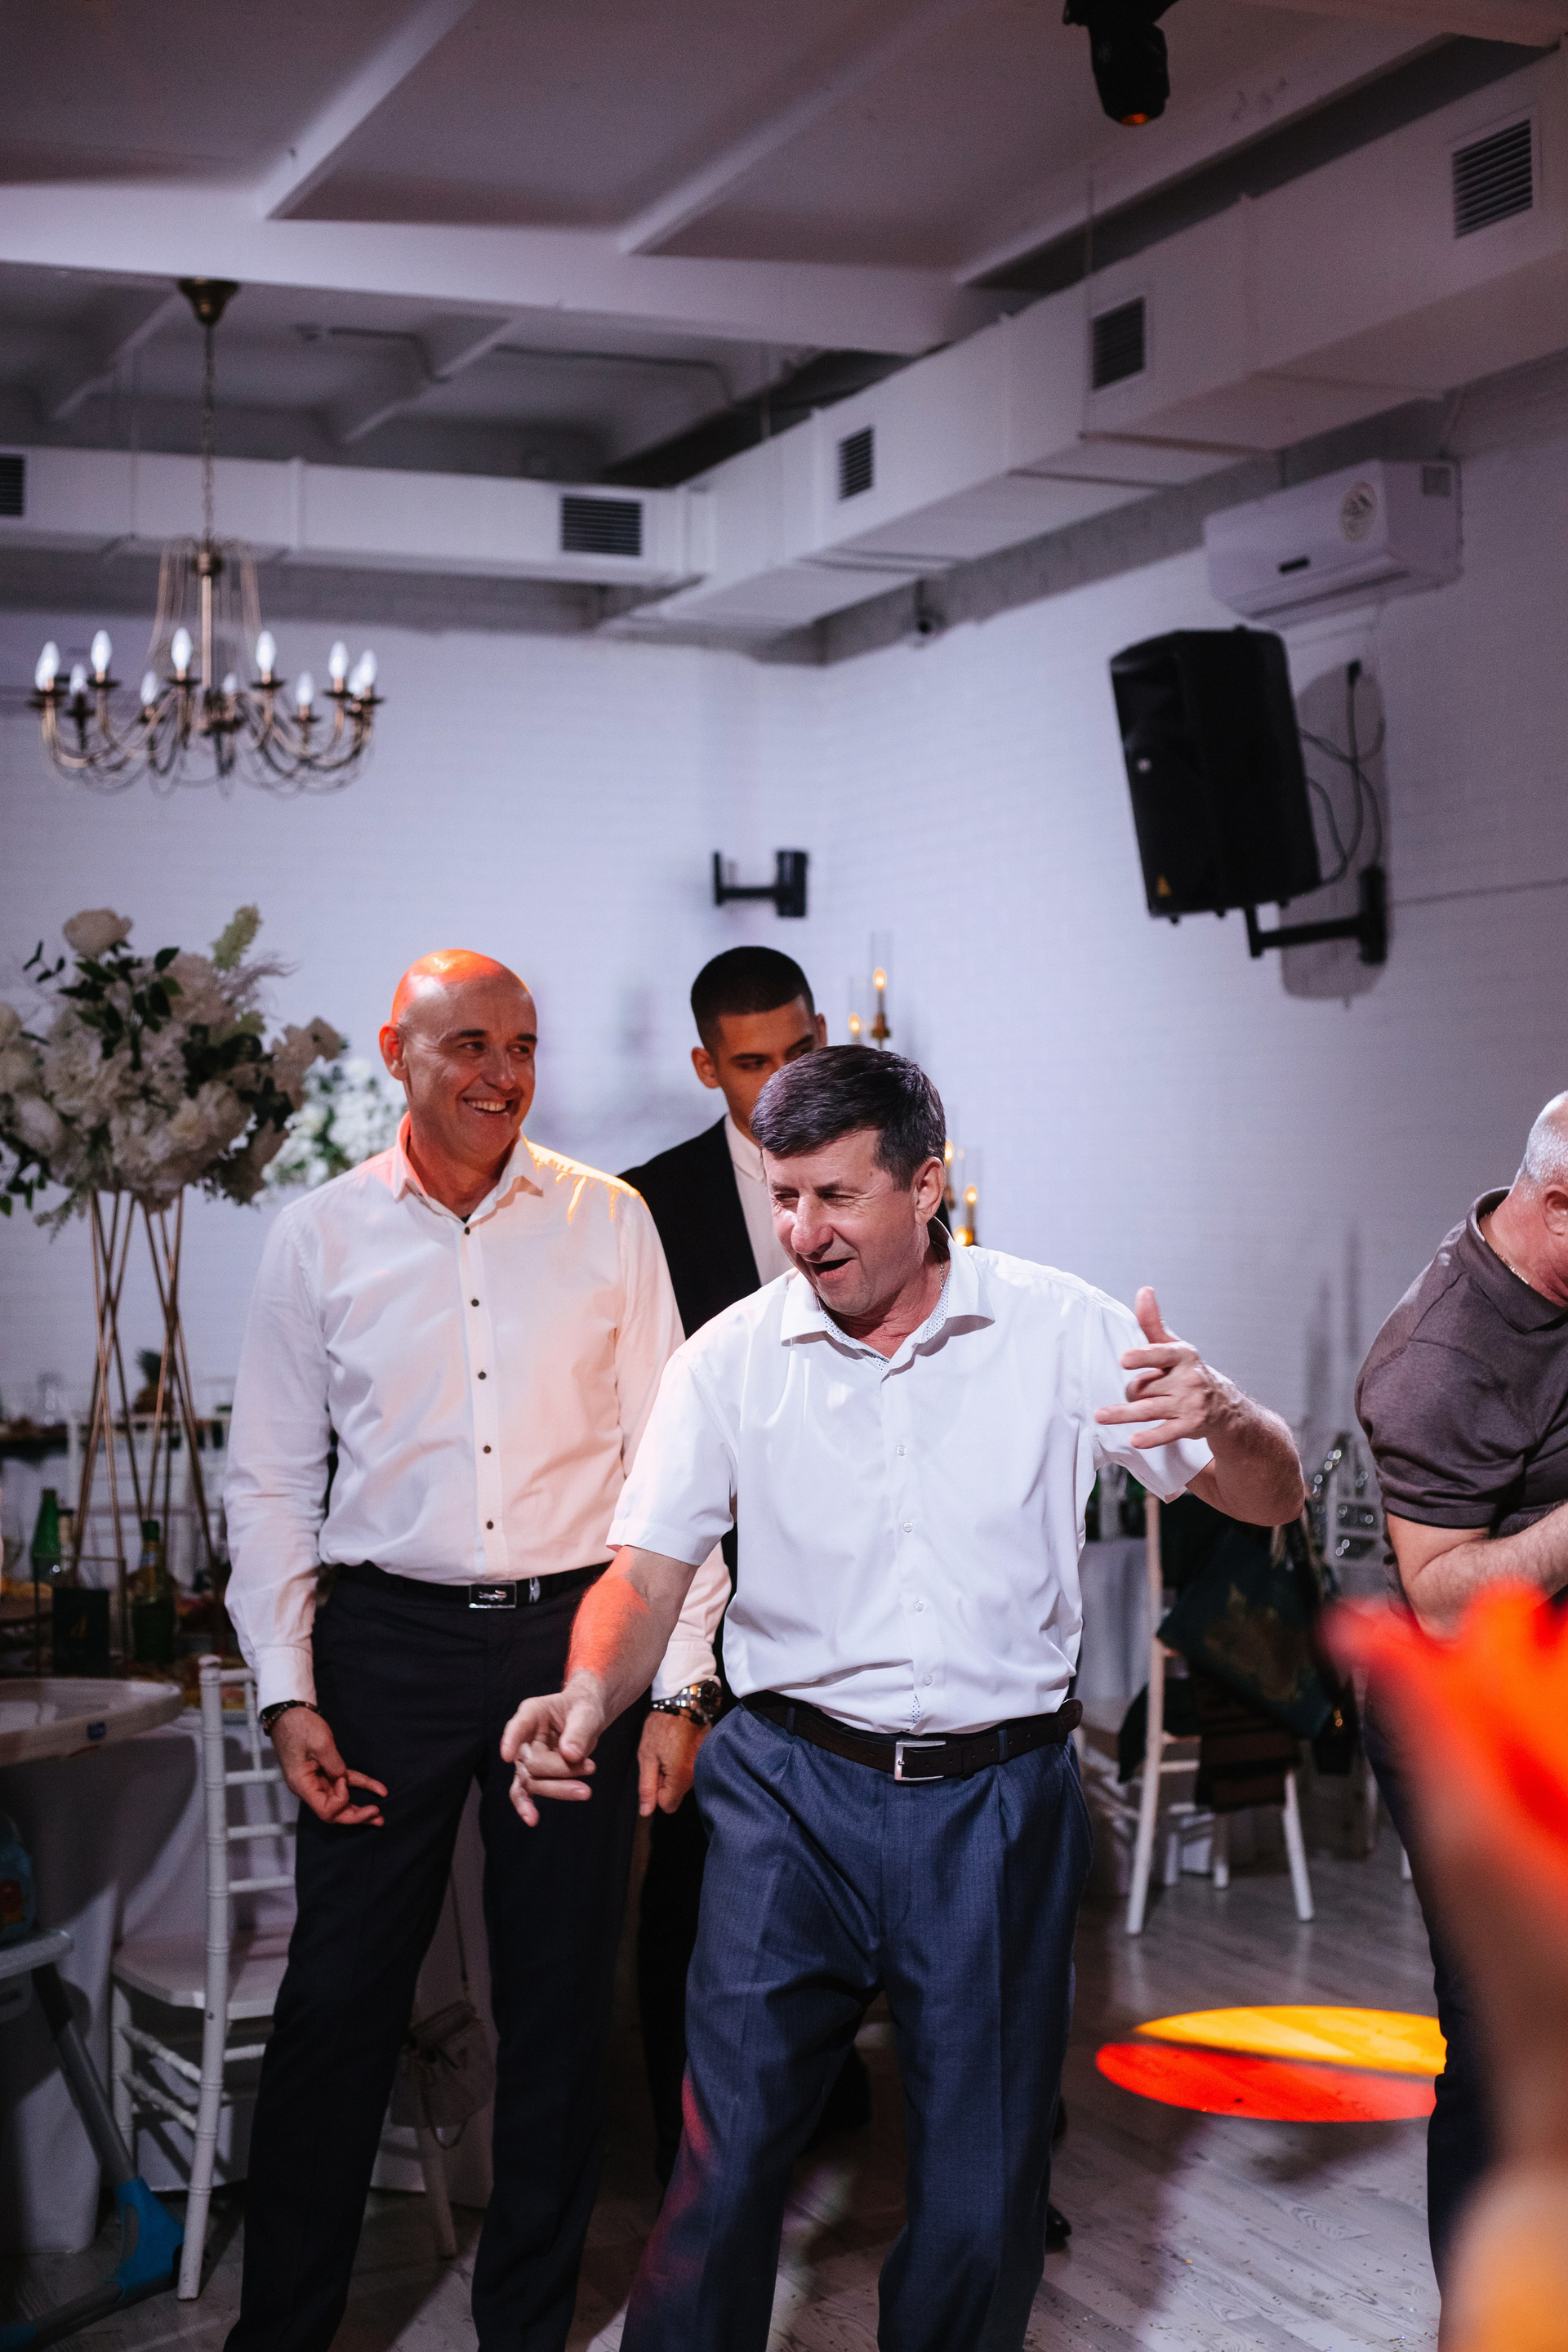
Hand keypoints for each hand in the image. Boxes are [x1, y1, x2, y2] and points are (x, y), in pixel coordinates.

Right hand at [271, 1706, 386, 1827]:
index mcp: (302, 1785)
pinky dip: (361, 1785)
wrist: (290, 1712)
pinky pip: (344, 1782)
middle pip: (334, 1812)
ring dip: (360, 1808)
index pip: (325, 1810)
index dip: (341, 1800)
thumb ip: (335, 1765)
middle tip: (377, 1817)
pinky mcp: (324, 1771)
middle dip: (356, 1816)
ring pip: (340, 1800)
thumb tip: (344, 1780)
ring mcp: (317, 1780)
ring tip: (379, 1816)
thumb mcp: (320, 1744)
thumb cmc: (300, 1727)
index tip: (343, 1779)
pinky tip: (378, 1790)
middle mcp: (309, 1788)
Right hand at [501, 1675, 606, 1826]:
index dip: (511, 1740)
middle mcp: (524, 1737)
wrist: (586, 1717)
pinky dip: (527, 1806)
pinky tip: (532, 1819)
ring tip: (586, 1792)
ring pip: (532, 1781)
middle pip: (532, 1763)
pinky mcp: (533, 1774)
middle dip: (561, 1770)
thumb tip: (571, 1754)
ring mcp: (526, 1757)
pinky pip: (524, 1792)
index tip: (507, 1756)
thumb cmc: (584, 1709)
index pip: (518, 1726)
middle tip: (592, 1767)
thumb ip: (579, 1731)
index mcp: (533, 1713)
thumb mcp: (588, 1713)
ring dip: (559, 1789)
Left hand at [638, 1711, 706, 1817]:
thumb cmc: (662, 1726)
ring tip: (671, 1748)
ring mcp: (703, 1764)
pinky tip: (681, 1744)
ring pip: (684, 1780)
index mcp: (680, 1778)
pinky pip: (693, 1768)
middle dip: (666, 1781)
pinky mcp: (707, 1754)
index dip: (657, 1792)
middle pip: (677, 1793)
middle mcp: (696, 1775)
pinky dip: (685, 1760)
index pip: (667, 1806)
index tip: (655, 1772)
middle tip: (661, 1757)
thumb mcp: (647, 1756)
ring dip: (675, 1770)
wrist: (684, 1701)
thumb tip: (646, 1812)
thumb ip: (647, 1787)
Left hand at [1095, 1286, 1235, 1451]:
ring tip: (1101, 1416)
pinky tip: (1135, 1440)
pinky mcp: (1191, 1425)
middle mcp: (1188, 1379)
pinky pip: (1166, 1432)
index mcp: (1183, 1355)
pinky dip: (1151, 1437)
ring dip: (1124, 1414)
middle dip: (1133, 1391)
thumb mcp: (1174, 1346)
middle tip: (1136, 1392)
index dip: (1142, 1357)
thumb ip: (1153, 1323)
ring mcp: (1190, 1403)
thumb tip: (1144, 1291)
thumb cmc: (1188, 1371)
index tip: (1124, 1360)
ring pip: (1149, 1408)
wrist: (1223, 1405)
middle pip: (1145, 1386)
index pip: (1160, 1354)